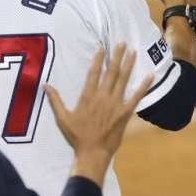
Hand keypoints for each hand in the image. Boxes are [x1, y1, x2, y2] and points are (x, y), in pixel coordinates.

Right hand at [45, 44, 152, 185]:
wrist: (93, 152)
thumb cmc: (77, 136)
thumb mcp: (63, 118)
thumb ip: (55, 100)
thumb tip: (45, 85)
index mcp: (88, 96)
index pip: (94, 72)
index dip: (98, 59)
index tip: (102, 48)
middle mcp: (103, 96)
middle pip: (111, 72)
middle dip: (117, 56)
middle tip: (122, 43)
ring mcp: (116, 104)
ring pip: (123, 80)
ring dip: (129, 65)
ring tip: (133, 52)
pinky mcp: (125, 113)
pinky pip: (136, 97)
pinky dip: (143, 86)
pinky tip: (150, 75)